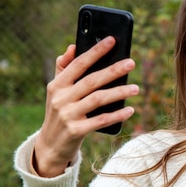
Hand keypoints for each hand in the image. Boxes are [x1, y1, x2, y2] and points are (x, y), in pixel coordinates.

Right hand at [33, 36, 138, 176]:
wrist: (50, 146)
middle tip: (131, 63)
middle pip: (91, 81)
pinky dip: (116, 115)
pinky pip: (100, 120)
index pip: (78, 64)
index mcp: (56, 85)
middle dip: (112, 70)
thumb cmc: (59, 113)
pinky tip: (130, 110)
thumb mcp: (56, 92)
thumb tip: (72, 46)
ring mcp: (68, 115)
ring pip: (98, 99)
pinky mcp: (76, 131)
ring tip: (135, 88)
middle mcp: (60, 98)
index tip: (112, 40)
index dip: (95, 51)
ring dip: (118, 92)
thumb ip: (63, 69)